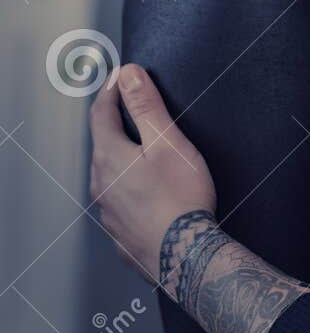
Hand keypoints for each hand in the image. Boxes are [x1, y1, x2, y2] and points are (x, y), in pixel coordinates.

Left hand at [89, 65, 216, 284]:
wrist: (184, 257)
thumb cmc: (181, 198)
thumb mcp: (167, 142)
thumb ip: (146, 106)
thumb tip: (128, 75)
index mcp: (109, 157)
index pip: (100, 113)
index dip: (111, 90)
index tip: (122, 75)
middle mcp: (101, 185)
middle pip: (102, 143)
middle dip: (115, 122)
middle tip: (131, 106)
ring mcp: (107, 213)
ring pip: (108, 174)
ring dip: (121, 156)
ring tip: (142, 149)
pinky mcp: (119, 234)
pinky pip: (119, 201)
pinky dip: (129, 187)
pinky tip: (147, 190)